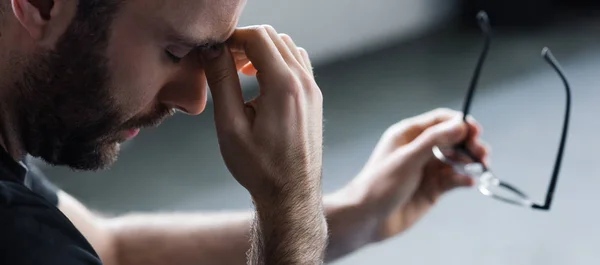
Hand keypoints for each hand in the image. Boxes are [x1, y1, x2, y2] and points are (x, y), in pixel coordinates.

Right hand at [200, 25, 320, 202]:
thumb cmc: (259, 167)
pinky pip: (297, 63)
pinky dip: (278, 62)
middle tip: (223, 63)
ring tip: (240, 72)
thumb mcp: (230, 126)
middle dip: (245, 42)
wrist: (291, 194)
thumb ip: (222, 81)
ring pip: (287, 47)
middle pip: (273, 37)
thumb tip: (211, 49)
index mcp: (284, 86)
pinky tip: (261, 83)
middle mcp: (305, 82)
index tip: (214, 53)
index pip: (257, 37)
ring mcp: (313, 89)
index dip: (231, 38)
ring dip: (262, 51)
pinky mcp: (314, 98)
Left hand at [343, 108, 487, 242]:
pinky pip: (453, 180)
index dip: (459, 123)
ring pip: (455, 160)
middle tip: (482, 153)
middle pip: (452, 140)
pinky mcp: (431, 189)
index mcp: (408, 135)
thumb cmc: (380, 185)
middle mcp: (419, 150)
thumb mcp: (408, 159)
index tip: (476, 131)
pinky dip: (462, 179)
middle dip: (469, 144)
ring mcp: (426, 170)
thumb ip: (434, 140)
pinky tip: (468, 182)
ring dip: (469, 162)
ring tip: (480, 166)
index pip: (440, 120)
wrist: (367, 219)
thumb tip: (460, 125)